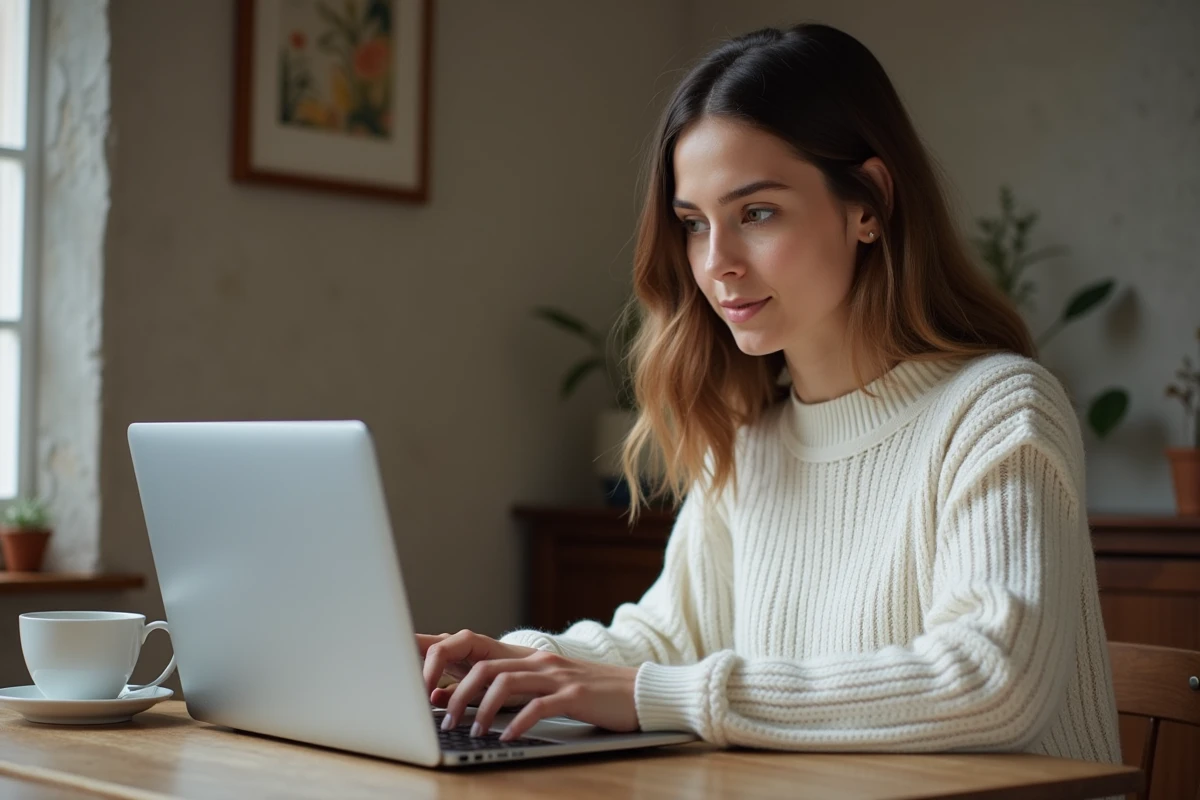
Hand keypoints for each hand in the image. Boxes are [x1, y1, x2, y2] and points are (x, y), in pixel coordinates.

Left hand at [418, 629, 639, 740]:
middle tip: (441, 717)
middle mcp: (538, 661)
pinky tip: (508, 737)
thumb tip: (449, 700)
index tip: (415, 677)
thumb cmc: (586, 693)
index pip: (473, 647)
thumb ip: (502, 690)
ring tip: (469, 731)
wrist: (637, 692)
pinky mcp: (575, 694)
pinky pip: (540, 705)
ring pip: (506, 681)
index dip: (440, 655)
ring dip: (482, 707)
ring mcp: (557, 675)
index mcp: (526, 657)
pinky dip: (519, 722)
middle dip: (455, 690)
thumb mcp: (542, 687)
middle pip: (483, 664)